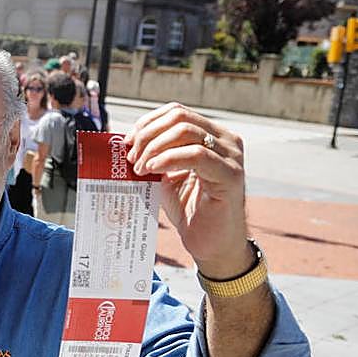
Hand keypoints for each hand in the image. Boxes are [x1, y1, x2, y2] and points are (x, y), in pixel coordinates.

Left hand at [124, 103, 253, 277]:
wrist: (210, 243)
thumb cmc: (189, 210)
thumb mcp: (164, 177)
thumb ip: (153, 157)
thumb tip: (125, 143)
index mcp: (212, 136)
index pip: (176, 112)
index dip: (147, 123)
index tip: (127, 142)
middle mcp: (226, 141)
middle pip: (179, 118)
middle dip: (147, 135)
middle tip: (131, 158)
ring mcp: (231, 156)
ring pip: (186, 131)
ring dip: (154, 147)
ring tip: (139, 168)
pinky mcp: (231, 175)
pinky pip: (196, 155)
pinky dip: (168, 158)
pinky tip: (152, 169)